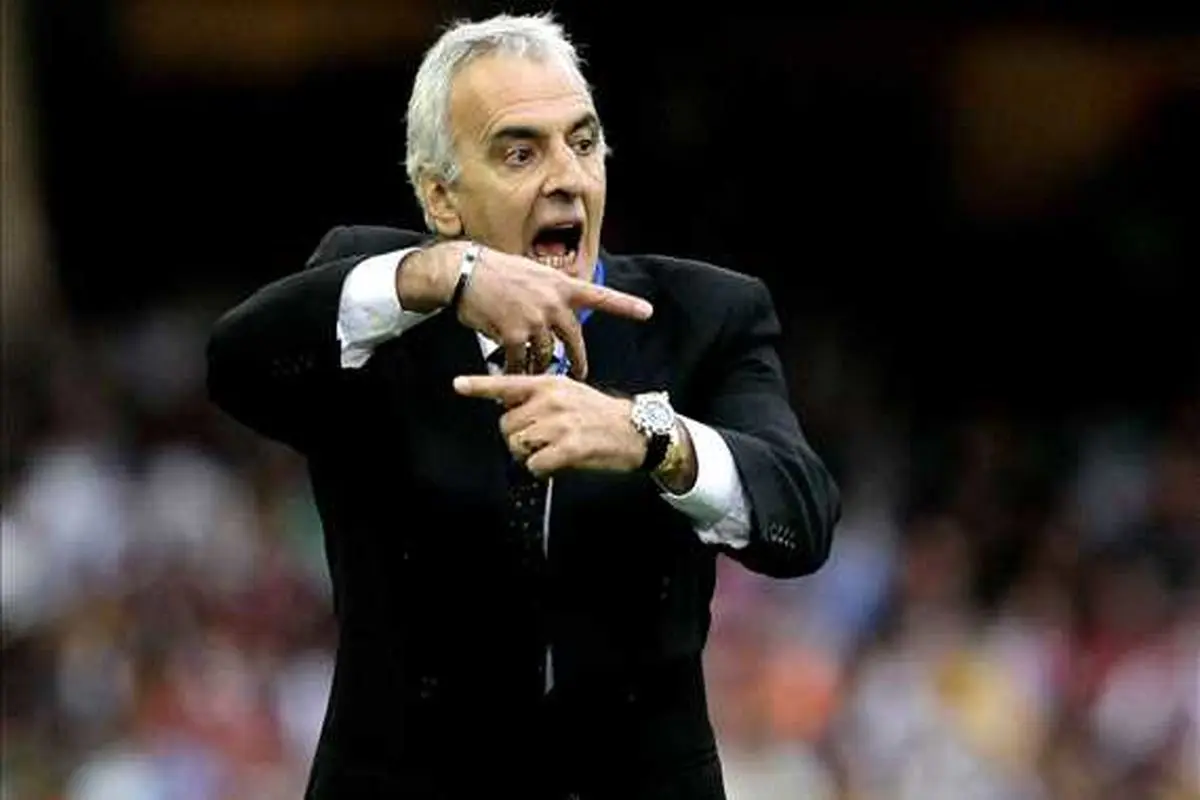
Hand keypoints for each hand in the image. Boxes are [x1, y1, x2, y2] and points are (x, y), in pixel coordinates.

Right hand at [400, 242, 652, 379]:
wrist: (464, 272)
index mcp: (560, 285)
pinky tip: (510, 371)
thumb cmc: (495, 272)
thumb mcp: (533, 274)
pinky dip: (515, 368)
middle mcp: (553, 302)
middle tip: (579, 373)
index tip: (647, 311)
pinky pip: (521, 361)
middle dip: (577, 360)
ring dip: (538, 364)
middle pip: (574, 340)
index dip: (625, 305)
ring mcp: (535, 319)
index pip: (599, 296)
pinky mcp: (514, 334)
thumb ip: (551, 293)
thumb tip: (560, 311)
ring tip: (530, 370)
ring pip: (546, 354)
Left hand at [453, 374, 645, 476]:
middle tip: (540, 441)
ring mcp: (560, 424)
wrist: (635, 431)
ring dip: (529, 455)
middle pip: (507, 425)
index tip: (458, 384)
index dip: (480, 386)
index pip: (508, 384)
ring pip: (518, 446)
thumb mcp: (569, 393)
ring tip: (552, 450)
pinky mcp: (569, 447)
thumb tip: (510, 409)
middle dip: (517, 438)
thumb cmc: (600, 415)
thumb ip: (539, 398)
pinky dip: (542, 470)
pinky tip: (558, 463)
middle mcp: (552, 400)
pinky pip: (535, 465)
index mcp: (550, 384)